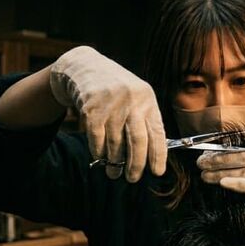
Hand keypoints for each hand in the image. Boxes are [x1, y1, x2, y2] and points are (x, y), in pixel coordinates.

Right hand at [49, 46, 165, 181]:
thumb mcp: (137, 98)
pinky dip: (99, 152)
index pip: (157, 132)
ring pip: (115, 142)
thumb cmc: (117, 90)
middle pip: (137, 140)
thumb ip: (145, 122)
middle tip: (133, 178)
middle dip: (136, 164)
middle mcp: (132, 101)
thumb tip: (151, 156)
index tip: (157, 172)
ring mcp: (111, 104)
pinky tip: (101, 157)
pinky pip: (96, 138)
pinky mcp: (92, 108)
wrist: (86, 67)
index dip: (158, 155)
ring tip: (114, 173)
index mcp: (148, 100)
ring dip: (115, 162)